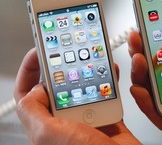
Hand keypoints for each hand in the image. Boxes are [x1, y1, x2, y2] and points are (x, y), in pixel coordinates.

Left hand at [14, 48, 139, 144]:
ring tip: (93, 58)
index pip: (28, 93)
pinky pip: (107, 93)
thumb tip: (35, 88)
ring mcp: (87, 117)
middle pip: (59, 85)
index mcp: (46, 124)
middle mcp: (65, 120)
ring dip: (90, 71)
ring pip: (85, 86)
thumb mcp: (48, 134)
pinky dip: (109, 81)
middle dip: (65, 65)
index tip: (39, 52)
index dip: (30, 71)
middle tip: (71, 49)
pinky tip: (111, 73)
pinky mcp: (106, 116)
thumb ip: (34, 111)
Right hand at [128, 5, 161, 144]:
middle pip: (158, 72)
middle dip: (142, 53)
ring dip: (140, 75)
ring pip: (153, 92)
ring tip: (138, 58)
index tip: (148, 22)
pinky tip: (139, 89)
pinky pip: (160, 117)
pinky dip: (146, 105)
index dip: (158, 40)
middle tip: (137, 37)